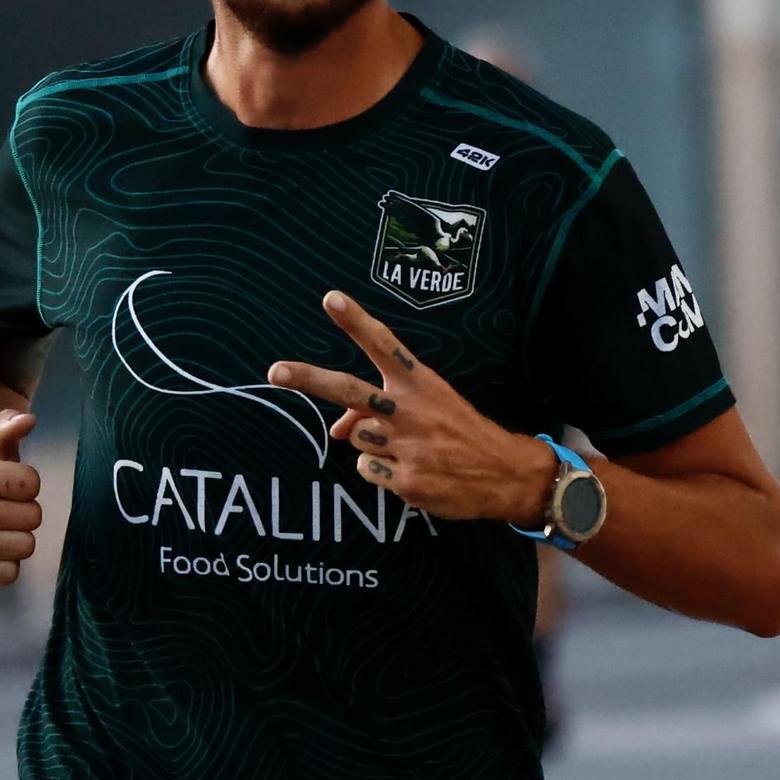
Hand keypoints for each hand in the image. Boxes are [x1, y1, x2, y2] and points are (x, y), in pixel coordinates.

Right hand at [0, 409, 42, 592]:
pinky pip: (9, 574)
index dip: (28, 485)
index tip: (7, 485)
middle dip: (25, 513)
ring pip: (24, 547)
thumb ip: (7, 426)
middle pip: (32, 517)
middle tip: (2, 510)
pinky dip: (6, 566)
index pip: (31, 484)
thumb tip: (28, 421)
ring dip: (17, 539)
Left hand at [268, 292, 557, 524]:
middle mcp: (410, 410)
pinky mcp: (405, 480)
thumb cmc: (460, 432)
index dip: (355, 322)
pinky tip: (413, 471)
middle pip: (348, 390)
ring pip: (355, 437)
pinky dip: (383, 472)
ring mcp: (406, 446)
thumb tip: (334, 430)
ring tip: (408, 447)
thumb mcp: (429, 409)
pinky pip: (367, 470)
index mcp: (421, 384)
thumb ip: (379, 410)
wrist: (505, 473)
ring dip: (371, 443)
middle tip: (274, 371)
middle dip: (308, 379)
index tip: (330, 299)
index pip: (383, 345)